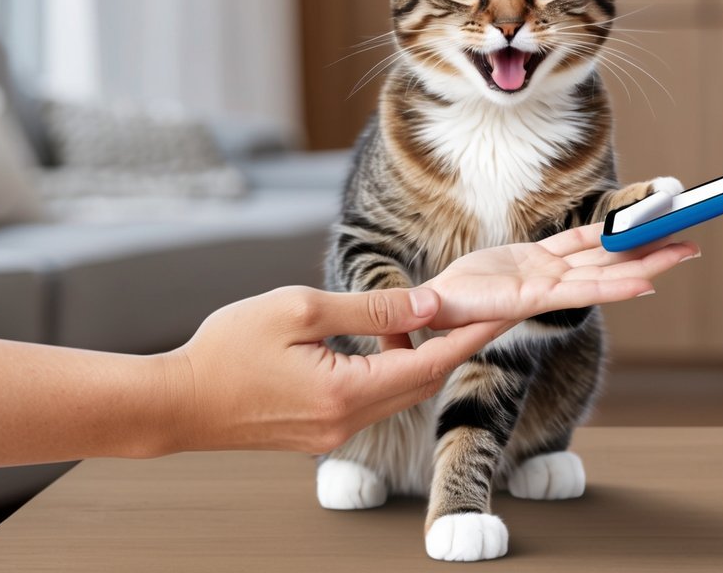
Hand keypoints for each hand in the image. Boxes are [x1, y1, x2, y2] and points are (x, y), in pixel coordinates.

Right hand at [163, 224, 697, 454]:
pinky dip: (411, 361)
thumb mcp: (298, 313)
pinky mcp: (331, 424)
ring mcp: (347, 425)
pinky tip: (418, 341)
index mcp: (361, 388)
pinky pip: (386, 387)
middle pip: (446, 368)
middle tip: (544, 304)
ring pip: (419, 377)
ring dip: (452, 346)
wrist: (173, 408)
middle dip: (494, 333)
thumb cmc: (226, 352)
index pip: (450, 349)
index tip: (549, 297)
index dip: (501, 320)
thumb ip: (370, 312)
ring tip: (494, 311)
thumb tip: (430, 304)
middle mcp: (365, 413)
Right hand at [422, 222, 699, 328]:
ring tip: (678, 233)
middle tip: (692, 247)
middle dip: (650, 259)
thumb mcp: (434, 314)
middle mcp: (548, 287)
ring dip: (639, 244)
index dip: (613, 286)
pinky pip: (579, 242)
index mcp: (528, 300)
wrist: (433, 310)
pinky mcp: (538, 260)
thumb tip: (423, 311)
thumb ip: (435, 312)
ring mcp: (547, 273)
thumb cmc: (435, 315)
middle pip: (609, 269)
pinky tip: (630, 227)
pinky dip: (605, 234)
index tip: (649, 283)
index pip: (580, 292)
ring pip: (603, 254)